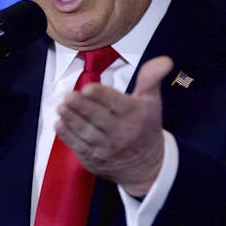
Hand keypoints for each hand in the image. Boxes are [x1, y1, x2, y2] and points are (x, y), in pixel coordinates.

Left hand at [55, 56, 172, 196]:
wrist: (147, 166)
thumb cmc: (145, 126)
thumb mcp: (152, 101)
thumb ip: (151, 78)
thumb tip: (165, 60)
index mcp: (135, 115)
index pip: (116, 103)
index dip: (101, 96)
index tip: (88, 88)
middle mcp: (121, 133)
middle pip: (98, 118)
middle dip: (82, 107)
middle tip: (68, 97)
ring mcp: (106, 149)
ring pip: (86, 132)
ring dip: (71, 119)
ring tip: (60, 107)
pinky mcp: (94, 160)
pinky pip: (78, 146)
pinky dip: (68, 135)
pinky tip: (59, 123)